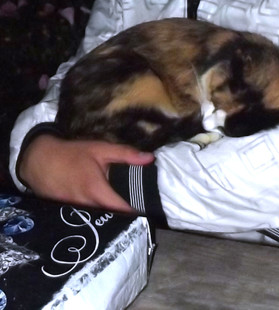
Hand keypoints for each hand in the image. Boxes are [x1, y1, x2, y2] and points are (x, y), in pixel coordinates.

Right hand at [19, 134, 153, 212]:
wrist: (39, 160)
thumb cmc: (72, 153)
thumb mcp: (100, 149)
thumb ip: (125, 154)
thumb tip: (150, 159)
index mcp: (97, 190)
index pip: (122, 209)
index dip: (137, 210)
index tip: (149, 208)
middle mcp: (86, 206)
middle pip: (112, 215)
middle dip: (125, 212)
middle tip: (138, 205)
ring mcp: (76, 212)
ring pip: (100, 217)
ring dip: (111, 214)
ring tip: (123, 207)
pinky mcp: (68, 214)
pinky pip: (88, 217)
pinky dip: (97, 213)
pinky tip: (102, 206)